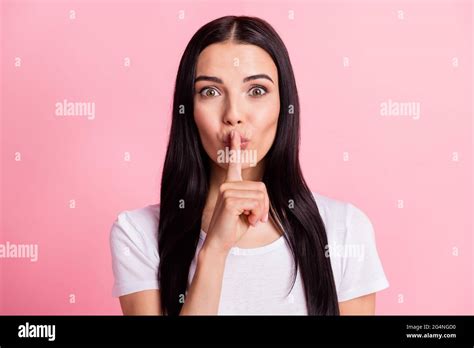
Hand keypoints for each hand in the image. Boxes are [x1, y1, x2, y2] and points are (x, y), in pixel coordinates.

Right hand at [203, 130, 269, 253]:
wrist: (219, 243)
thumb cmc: (233, 228)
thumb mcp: (248, 211)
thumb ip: (255, 199)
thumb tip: (261, 195)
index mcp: (230, 185)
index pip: (233, 163)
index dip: (235, 148)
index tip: (235, 134)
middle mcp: (227, 184)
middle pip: (261, 187)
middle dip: (264, 205)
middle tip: (258, 219)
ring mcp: (227, 190)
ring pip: (260, 196)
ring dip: (261, 212)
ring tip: (251, 220)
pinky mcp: (230, 200)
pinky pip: (256, 203)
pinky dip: (257, 215)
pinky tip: (249, 221)